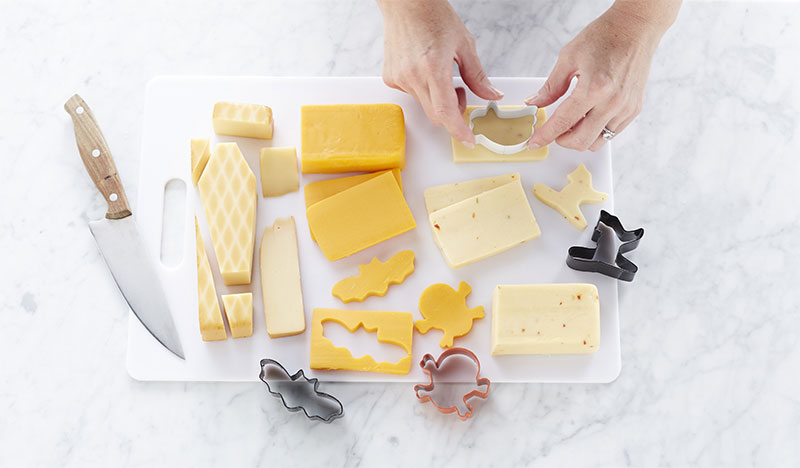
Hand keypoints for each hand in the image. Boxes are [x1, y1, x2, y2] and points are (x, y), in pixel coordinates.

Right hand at [377, 0, 503, 146]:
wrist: (406, 3)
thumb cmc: (433, 16)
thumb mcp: (464, 45)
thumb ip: (478, 76)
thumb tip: (491, 95)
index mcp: (433, 67)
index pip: (446, 112)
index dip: (458, 130)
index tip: (468, 139)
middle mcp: (413, 75)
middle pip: (436, 114)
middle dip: (452, 111)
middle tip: (460, 90)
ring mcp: (399, 78)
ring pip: (424, 105)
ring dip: (438, 98)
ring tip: (442, 73)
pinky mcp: (391, 77)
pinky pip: (412, 94)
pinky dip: (423, 89)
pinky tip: (424, 68)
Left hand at [526, 1, 677, 151]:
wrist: (635, 28)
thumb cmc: (605, 37)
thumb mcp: (569, 57)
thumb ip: (551, 86)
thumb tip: (535, 103)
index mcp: (594, 88)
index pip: (563, 122)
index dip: (545, 136)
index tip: (534, 143)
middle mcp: (612, 102)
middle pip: (581, 140)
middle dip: (562, 140)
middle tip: (554, 131)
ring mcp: (625, 108)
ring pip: (597, 142)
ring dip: (580, 138)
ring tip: (572, 122)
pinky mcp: (634, 109)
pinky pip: (611, 133)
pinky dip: (596, 131)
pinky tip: (588, 117)